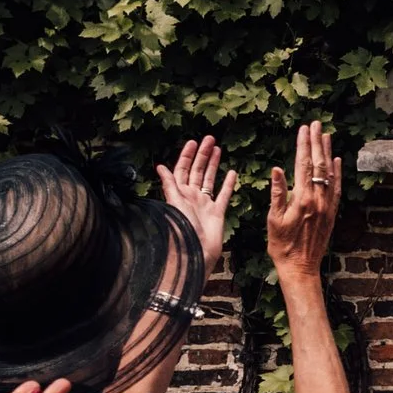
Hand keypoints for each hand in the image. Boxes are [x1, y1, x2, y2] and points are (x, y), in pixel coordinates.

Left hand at [158, 135, 236, 271]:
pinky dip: (228, 184)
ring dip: (213, 165)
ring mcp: (205, 204)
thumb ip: (170, 186)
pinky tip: (232, 173)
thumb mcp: (174, 205)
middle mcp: (192, 197)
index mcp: (179, 194)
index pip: (182, 170)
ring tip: (218, 149)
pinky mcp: (217, 212)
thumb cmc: (183, 231)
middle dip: (202, 155)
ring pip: (210, 179)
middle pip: (197, 171)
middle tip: (209, 139)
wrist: (197, 253)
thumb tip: (160, 167)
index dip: (187, 156)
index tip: (193, 142)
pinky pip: (224, 195)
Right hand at [267, 122, 338, 279]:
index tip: (303, 129)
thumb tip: (277, 170)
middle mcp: (318, 200)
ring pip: (329, 174)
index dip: (303, 145)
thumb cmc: (282, 245)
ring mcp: (327, 206)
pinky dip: (337, 173)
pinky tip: (336, 161)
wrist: (300, 267)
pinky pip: (337, 189)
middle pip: (318, 165)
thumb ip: (277, 193)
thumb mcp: (273, 219)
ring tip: (326, 136)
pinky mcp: (332, 213)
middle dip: (316, 143)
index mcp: (302, 199)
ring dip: (327, 153)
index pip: (302, 165)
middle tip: (316, 124)